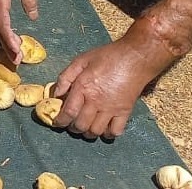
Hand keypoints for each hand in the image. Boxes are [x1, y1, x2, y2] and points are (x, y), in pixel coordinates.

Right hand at [0, 0, 38, 64]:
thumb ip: (29, 0)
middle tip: (16, 61)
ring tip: (14, 53)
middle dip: (6, 46)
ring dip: (4, 40)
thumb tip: (33, 16)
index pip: (3, 26)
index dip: (9, 42)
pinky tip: (8, 35)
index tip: (16, 54)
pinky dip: (2, 30)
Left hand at [50, 30, 175, 139]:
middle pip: (81, 125)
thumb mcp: (81, 60)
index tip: (57, 123)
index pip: (68, 112)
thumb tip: (56, 94)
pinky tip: (103, 128)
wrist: (135, 58)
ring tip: (85, 127)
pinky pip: (115, 131)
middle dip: (72, 128)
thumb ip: (66, 77)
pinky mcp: (125, 112)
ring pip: (96, 131)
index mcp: (84, 87)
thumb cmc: (107, 56)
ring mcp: (111, 109)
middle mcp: (97, 101)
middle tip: (71, 124)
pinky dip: (108, 134)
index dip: (60, 121)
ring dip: (88, 133)